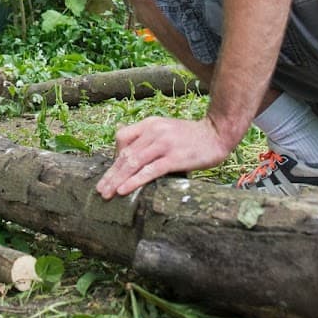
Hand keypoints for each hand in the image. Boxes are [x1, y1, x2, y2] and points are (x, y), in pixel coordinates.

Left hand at [95, 116, 233, 199]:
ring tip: (107, 193)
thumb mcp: (166, 129)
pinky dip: (134, 181)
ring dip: (117, 180)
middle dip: (111, 174)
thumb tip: (131, 157)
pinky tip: (124, 190)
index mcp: (150, 124)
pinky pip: (149, 171)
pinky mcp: (174, 158)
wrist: (217, 133)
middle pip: (125, 154)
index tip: (112, 173)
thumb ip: (149, 139)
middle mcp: (154, 132)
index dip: (114, 156)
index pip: (122, 137)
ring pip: (133, 163)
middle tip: (100, 190)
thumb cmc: (191, 136)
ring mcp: (163, 144)